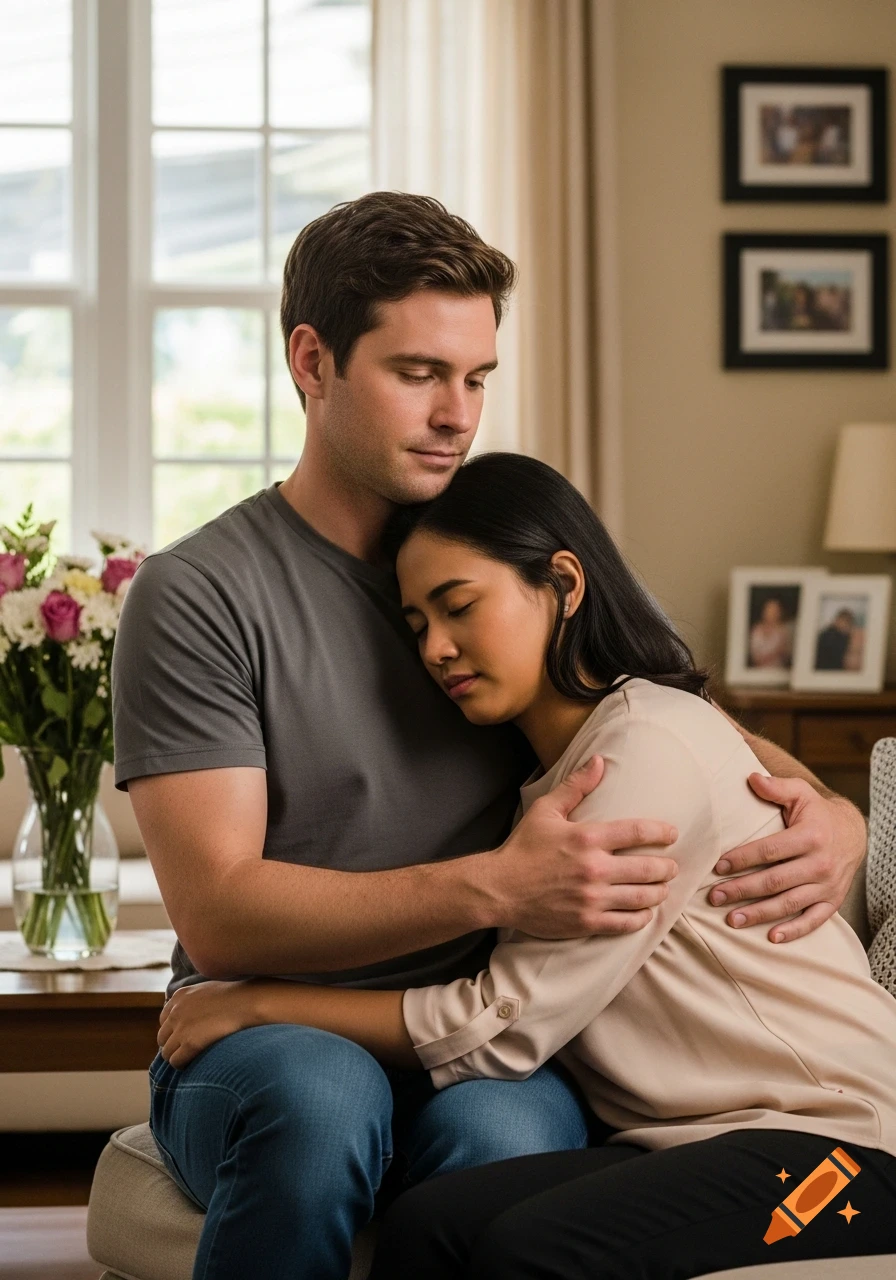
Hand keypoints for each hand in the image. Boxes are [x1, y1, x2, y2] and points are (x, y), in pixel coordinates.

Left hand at [158, 980, 258, 1069]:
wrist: (246, 1003)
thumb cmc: (234, 996)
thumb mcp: (206, 989)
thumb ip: (192, 1000)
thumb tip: (190, 1015)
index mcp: (179, 996)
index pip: (164, 1020)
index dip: (174, 1030)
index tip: (185, 1036)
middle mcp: (175, 1011)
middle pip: (162, 1037)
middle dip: (173, 1044)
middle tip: (188, 1049)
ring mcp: (181, 1028)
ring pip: (166, 1052)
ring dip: (177, 1055)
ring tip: (191, 1058)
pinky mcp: (189, 1043)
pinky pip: (175, 1061)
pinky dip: (182, 1065)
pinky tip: (193, 1064)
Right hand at [485, 754, 679, 937]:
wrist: (499, 889)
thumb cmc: (522, 848)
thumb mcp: (546, 810)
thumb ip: (575, 786)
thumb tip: (599, 761)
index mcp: (587, 837)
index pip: (638, 832)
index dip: (662, 832)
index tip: (672, 833)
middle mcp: (594, 868)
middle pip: (648, 868)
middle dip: (667, 867)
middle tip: (672, 866)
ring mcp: (592, 898)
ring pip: (642, 897)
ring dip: (660, 892)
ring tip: (663, 888)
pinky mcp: (587, 922)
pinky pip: (627, 923)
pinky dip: (642, 918)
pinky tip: (645, 912)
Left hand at [709, 774, 866, 943]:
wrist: (854, 833)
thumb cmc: (817, 812)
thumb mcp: (801, 793)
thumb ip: (776, 787)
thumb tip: (751, 778)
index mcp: (811, 836)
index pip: (770, 850)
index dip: (743, 858)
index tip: (718, 866)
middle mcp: (821, 863)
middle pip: (775, 881)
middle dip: (742, 890)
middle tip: (715, 896)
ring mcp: (828, 886)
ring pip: (789, 903)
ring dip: (759, 914)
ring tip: (732, 920)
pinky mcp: (832, 902)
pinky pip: (813, 921)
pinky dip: (794, 931)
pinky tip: (772, 938)